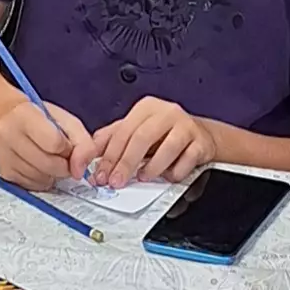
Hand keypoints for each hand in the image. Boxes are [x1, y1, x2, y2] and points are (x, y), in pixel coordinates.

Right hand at [0, 100, 92, 187]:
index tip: (66, 144)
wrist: (4, 118)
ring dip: (54, 173)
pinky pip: (34, 186)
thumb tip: (80, 171)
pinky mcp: (5, 173)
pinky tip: (40, 166)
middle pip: (50, 165)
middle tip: (62, 155)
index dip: (67, 148)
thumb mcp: (65, 120)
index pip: (55, 144)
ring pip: (42, 178)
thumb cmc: (37, 117)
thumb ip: (83, 143)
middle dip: (64, 164)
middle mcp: (9, 135)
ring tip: (49, 158)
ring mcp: (5, 156)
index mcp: (25, 116)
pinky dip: (43, 179)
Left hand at [90, 98, 215, 187]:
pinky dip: (174, 172)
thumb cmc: (165, 134)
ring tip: (143, 178)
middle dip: (125, 164)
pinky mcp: (201, 142)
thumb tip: (88, 155)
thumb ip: (112, 139)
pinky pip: (186, 161)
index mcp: (146, 108)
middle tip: (116, 182)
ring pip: (166, 149)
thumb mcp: (136, 130)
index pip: (122, 131)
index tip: (100, 174)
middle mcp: (167, 112)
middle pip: (141, 138)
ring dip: (151, 168)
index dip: (109, 155)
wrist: (201, 136)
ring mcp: (187, 126)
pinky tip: (168, 175)